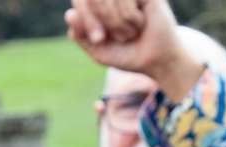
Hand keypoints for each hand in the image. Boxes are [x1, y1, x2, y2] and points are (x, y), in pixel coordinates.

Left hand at [65, 0, 201, 99]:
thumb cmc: (127, 54)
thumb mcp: (97, 49)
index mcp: (96, 4)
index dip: (85, 19)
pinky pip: (125, 0)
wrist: (155, 61)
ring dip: (119, 23)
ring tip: (132, 31)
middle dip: (102, 22)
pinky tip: (141, 22)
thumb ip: (79, 34)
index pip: (79, 0)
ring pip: (108, 0)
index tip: (98, 39)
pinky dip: (130, 17)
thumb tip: (70, 14)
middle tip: (120, 37)